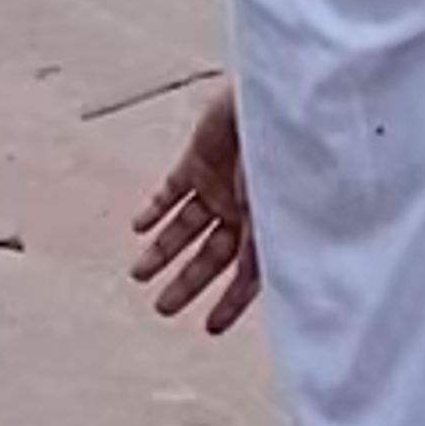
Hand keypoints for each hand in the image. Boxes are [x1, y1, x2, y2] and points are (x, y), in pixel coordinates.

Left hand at [133, 80, 260, 335]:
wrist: (274, 96)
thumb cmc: (286, 149)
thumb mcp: (275, 207)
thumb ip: (262, 243)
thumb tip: (258, 283)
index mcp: (267, 225)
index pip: (246, 275)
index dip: (230, 303)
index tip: (210, 328)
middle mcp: (241, 209)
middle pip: (209, 255)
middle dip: (186, 282)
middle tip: (162, 308)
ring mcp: (219, 183)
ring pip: (185, 227)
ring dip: (162, 250)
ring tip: (139, 274)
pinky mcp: (199, 159)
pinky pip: (172, 191)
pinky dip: (155, 209)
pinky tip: (138, 227)